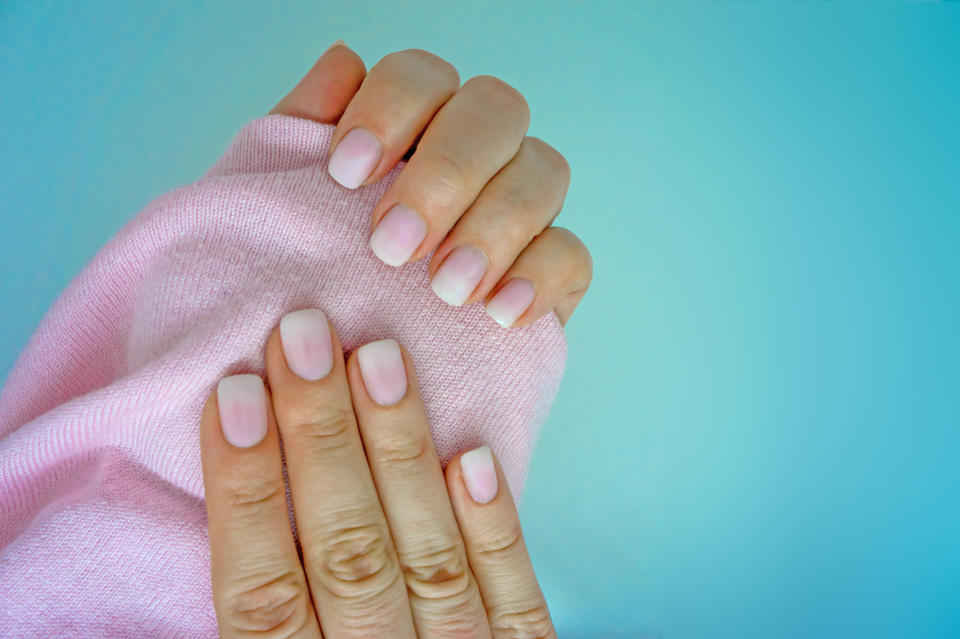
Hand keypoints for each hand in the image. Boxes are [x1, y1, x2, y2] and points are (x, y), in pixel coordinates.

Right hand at [200, 308, 556, 637]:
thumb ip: (258, 632)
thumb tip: (231, 525)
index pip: (259, 592)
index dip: (243, 490)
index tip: (236, 394)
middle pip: (343, 553)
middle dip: (321, 438)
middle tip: (305, 336)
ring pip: (425, 558)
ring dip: (401, 455)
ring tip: (380, 360)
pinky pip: (514, 605)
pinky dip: (495, 532)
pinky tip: (474, 459)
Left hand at [270, 42, 591, 328]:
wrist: (340, 370)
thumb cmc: (310, 277)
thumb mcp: (284, 209)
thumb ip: (300, 134)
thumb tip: (343, 62)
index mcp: (413, 123)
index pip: (422, 76)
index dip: (391, 110)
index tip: (346, 174)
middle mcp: (477, 153)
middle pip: (494, 110)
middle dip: (446, 172)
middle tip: (392, 246)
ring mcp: (523, 208)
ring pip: (543, 172)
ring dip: (493, 226)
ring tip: (444, 289)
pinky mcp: (553, 272)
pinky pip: (572, 254)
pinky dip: (540, 277)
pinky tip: (498, 314)